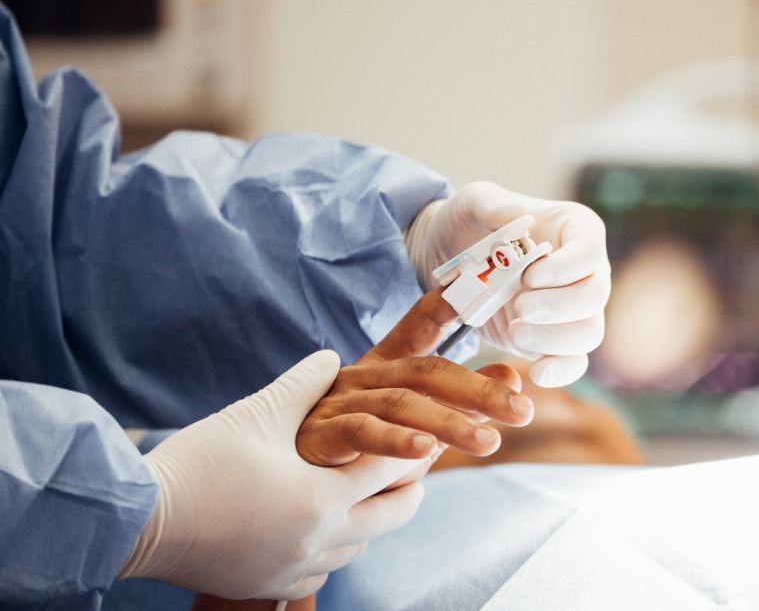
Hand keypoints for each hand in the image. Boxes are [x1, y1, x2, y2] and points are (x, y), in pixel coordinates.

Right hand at [120, 351, 424, 599]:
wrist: (138, 519)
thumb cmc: (200, 462)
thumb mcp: (257, 413)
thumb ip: (304, 384)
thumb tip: (332, 359)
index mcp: (324, 497)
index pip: (394, 469)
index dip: (417, 446)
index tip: (434, 433)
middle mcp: (320, 540)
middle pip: (394, 515)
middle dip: (408, 487)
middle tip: (411, 465)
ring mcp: (296, 568)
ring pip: (361, 545)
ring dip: (370, 517)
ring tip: (365, 491)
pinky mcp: (269, 585)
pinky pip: (323, 571)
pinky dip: (332, 547)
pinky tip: (320, 528)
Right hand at [296, 285, 531, 469]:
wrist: (300, 493)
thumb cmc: (363, 455)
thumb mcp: (422, 426)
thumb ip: (464, 401)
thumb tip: (513, 375)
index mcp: (387, 367)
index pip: (420, 325)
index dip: (446, 301)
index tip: (479, 278)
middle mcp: (364, 376)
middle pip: (427, 371)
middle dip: (478, 391)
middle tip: (523, 411)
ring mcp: (340, 402)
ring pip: (401, 403)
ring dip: (449, 423)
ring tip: (489, 443)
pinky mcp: (320, 434)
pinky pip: (361, 432)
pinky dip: (395, 441)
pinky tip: (426, 451)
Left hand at [407, 181, 609, 386]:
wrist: (448, 259)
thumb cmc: (467, 223)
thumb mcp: (471, 202)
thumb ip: (491, 204)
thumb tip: (516, 214)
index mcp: (575, 230)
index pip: (589, 252)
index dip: (567, 268)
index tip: (530, 275)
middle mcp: (584, 271)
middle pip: (595, 295)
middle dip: (560, 307)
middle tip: (520, 309)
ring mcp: (572, 308)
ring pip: (589, 332)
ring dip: (556, 340)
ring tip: (515, 333)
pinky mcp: (554, 339)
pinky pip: (574, 361)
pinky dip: (561, 370)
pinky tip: (536, 372)